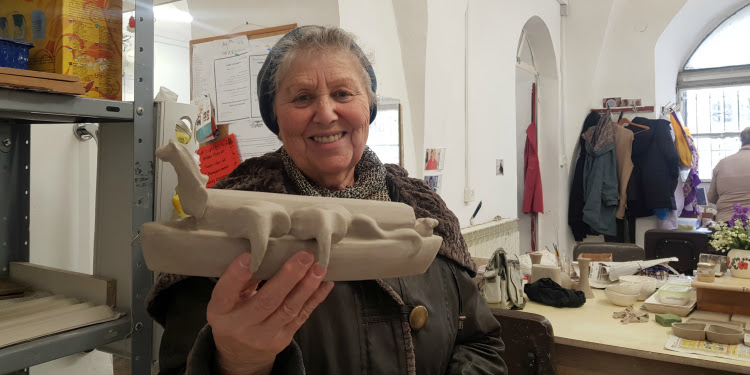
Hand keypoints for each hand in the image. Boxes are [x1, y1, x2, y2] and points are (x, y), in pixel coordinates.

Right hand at [208, 250, 333, 374]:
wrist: (240, 355)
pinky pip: (301, 317)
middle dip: (288, 277)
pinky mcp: (282, 339)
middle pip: (266, 301)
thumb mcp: (226, 301)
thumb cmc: (233, 316)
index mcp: (220, 312)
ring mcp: (263, 335)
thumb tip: (265, 254)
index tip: (249, 256)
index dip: (236, 276)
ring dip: (306, 287)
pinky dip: (315, 299)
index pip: (224, 294)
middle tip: (304, 257)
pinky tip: (325, 284)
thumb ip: (240, 281)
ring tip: (318, 268)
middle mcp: (241, 326)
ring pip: (288, 309)